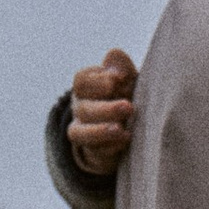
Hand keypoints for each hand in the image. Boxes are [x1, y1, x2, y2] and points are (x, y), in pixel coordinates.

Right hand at [66, 48, 138, 178]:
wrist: (128, 127)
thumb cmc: (128, 95)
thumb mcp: (128, 79)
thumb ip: (121, 66)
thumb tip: (113, 56)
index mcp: (86, 86)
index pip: (82, 81)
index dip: (98, 80)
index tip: (120, 79)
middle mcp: (80, 108)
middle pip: (83, 108)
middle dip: (106, 108)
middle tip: (129, 107)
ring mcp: (83, 130)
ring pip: (81, 133)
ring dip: (101, 131)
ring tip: (122, 130)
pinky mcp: (93, 152)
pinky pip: (94, 151)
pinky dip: (109, 147)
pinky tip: (125, 141)